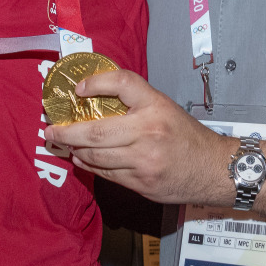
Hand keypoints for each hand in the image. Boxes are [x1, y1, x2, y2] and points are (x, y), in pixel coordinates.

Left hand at [43, 70, 236, 205]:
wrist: (214, 169)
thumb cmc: (187, 136)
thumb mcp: (165, 107)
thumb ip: (134, 102)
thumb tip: (93, 99)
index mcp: (155, 105)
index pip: (121, 83)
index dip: (95, 83)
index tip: (78, 90)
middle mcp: (148, 131)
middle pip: (95, 131)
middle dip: (66, 132)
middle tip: (51, 131)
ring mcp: (144, 160)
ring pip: (96, 157)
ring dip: (75, 151)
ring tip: (66, 146)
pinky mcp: (141, 183)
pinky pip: (106, 174)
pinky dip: (90, 166)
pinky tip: (82, 160)